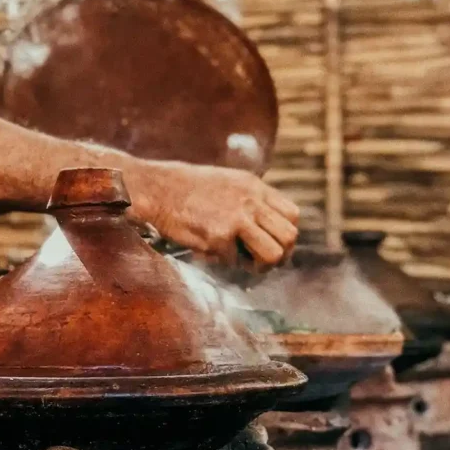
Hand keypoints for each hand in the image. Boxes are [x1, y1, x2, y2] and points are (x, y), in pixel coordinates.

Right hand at [129, 162, 298, 269]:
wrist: (156, 188)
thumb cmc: (186, 189)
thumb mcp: (228, 183)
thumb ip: (250, 201)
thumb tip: (265, 230)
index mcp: (255, 187)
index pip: (293, 216)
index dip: (284, 235)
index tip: (270, 244)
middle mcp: (251, 202)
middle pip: (290, 237)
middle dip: (279, 255)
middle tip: (260, 261)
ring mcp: (237, 219)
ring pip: (274, 254)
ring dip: (260, 265)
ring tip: (243, 264)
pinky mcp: (218, 236)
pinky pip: (234, 262)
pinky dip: (223, 263)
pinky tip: (209, 252)